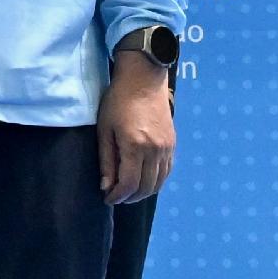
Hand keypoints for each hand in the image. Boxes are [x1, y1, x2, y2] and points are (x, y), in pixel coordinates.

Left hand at [98, 46, 175, 202]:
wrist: (144, 80)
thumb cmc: (118, 101)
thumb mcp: (105, 130)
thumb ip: (106, 160)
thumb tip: (106, 186)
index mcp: (135, 146)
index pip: (130, 184)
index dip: (118, 196)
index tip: (107, 198)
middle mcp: (155, 150)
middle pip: (146, 187)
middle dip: (130, 197)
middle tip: (116, 196)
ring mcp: (167, 148)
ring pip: (158, 182)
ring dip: (143, 191)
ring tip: (128, 190)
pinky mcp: (172, 144)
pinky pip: (166, 171)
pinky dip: (155, 181)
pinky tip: (143, 179)